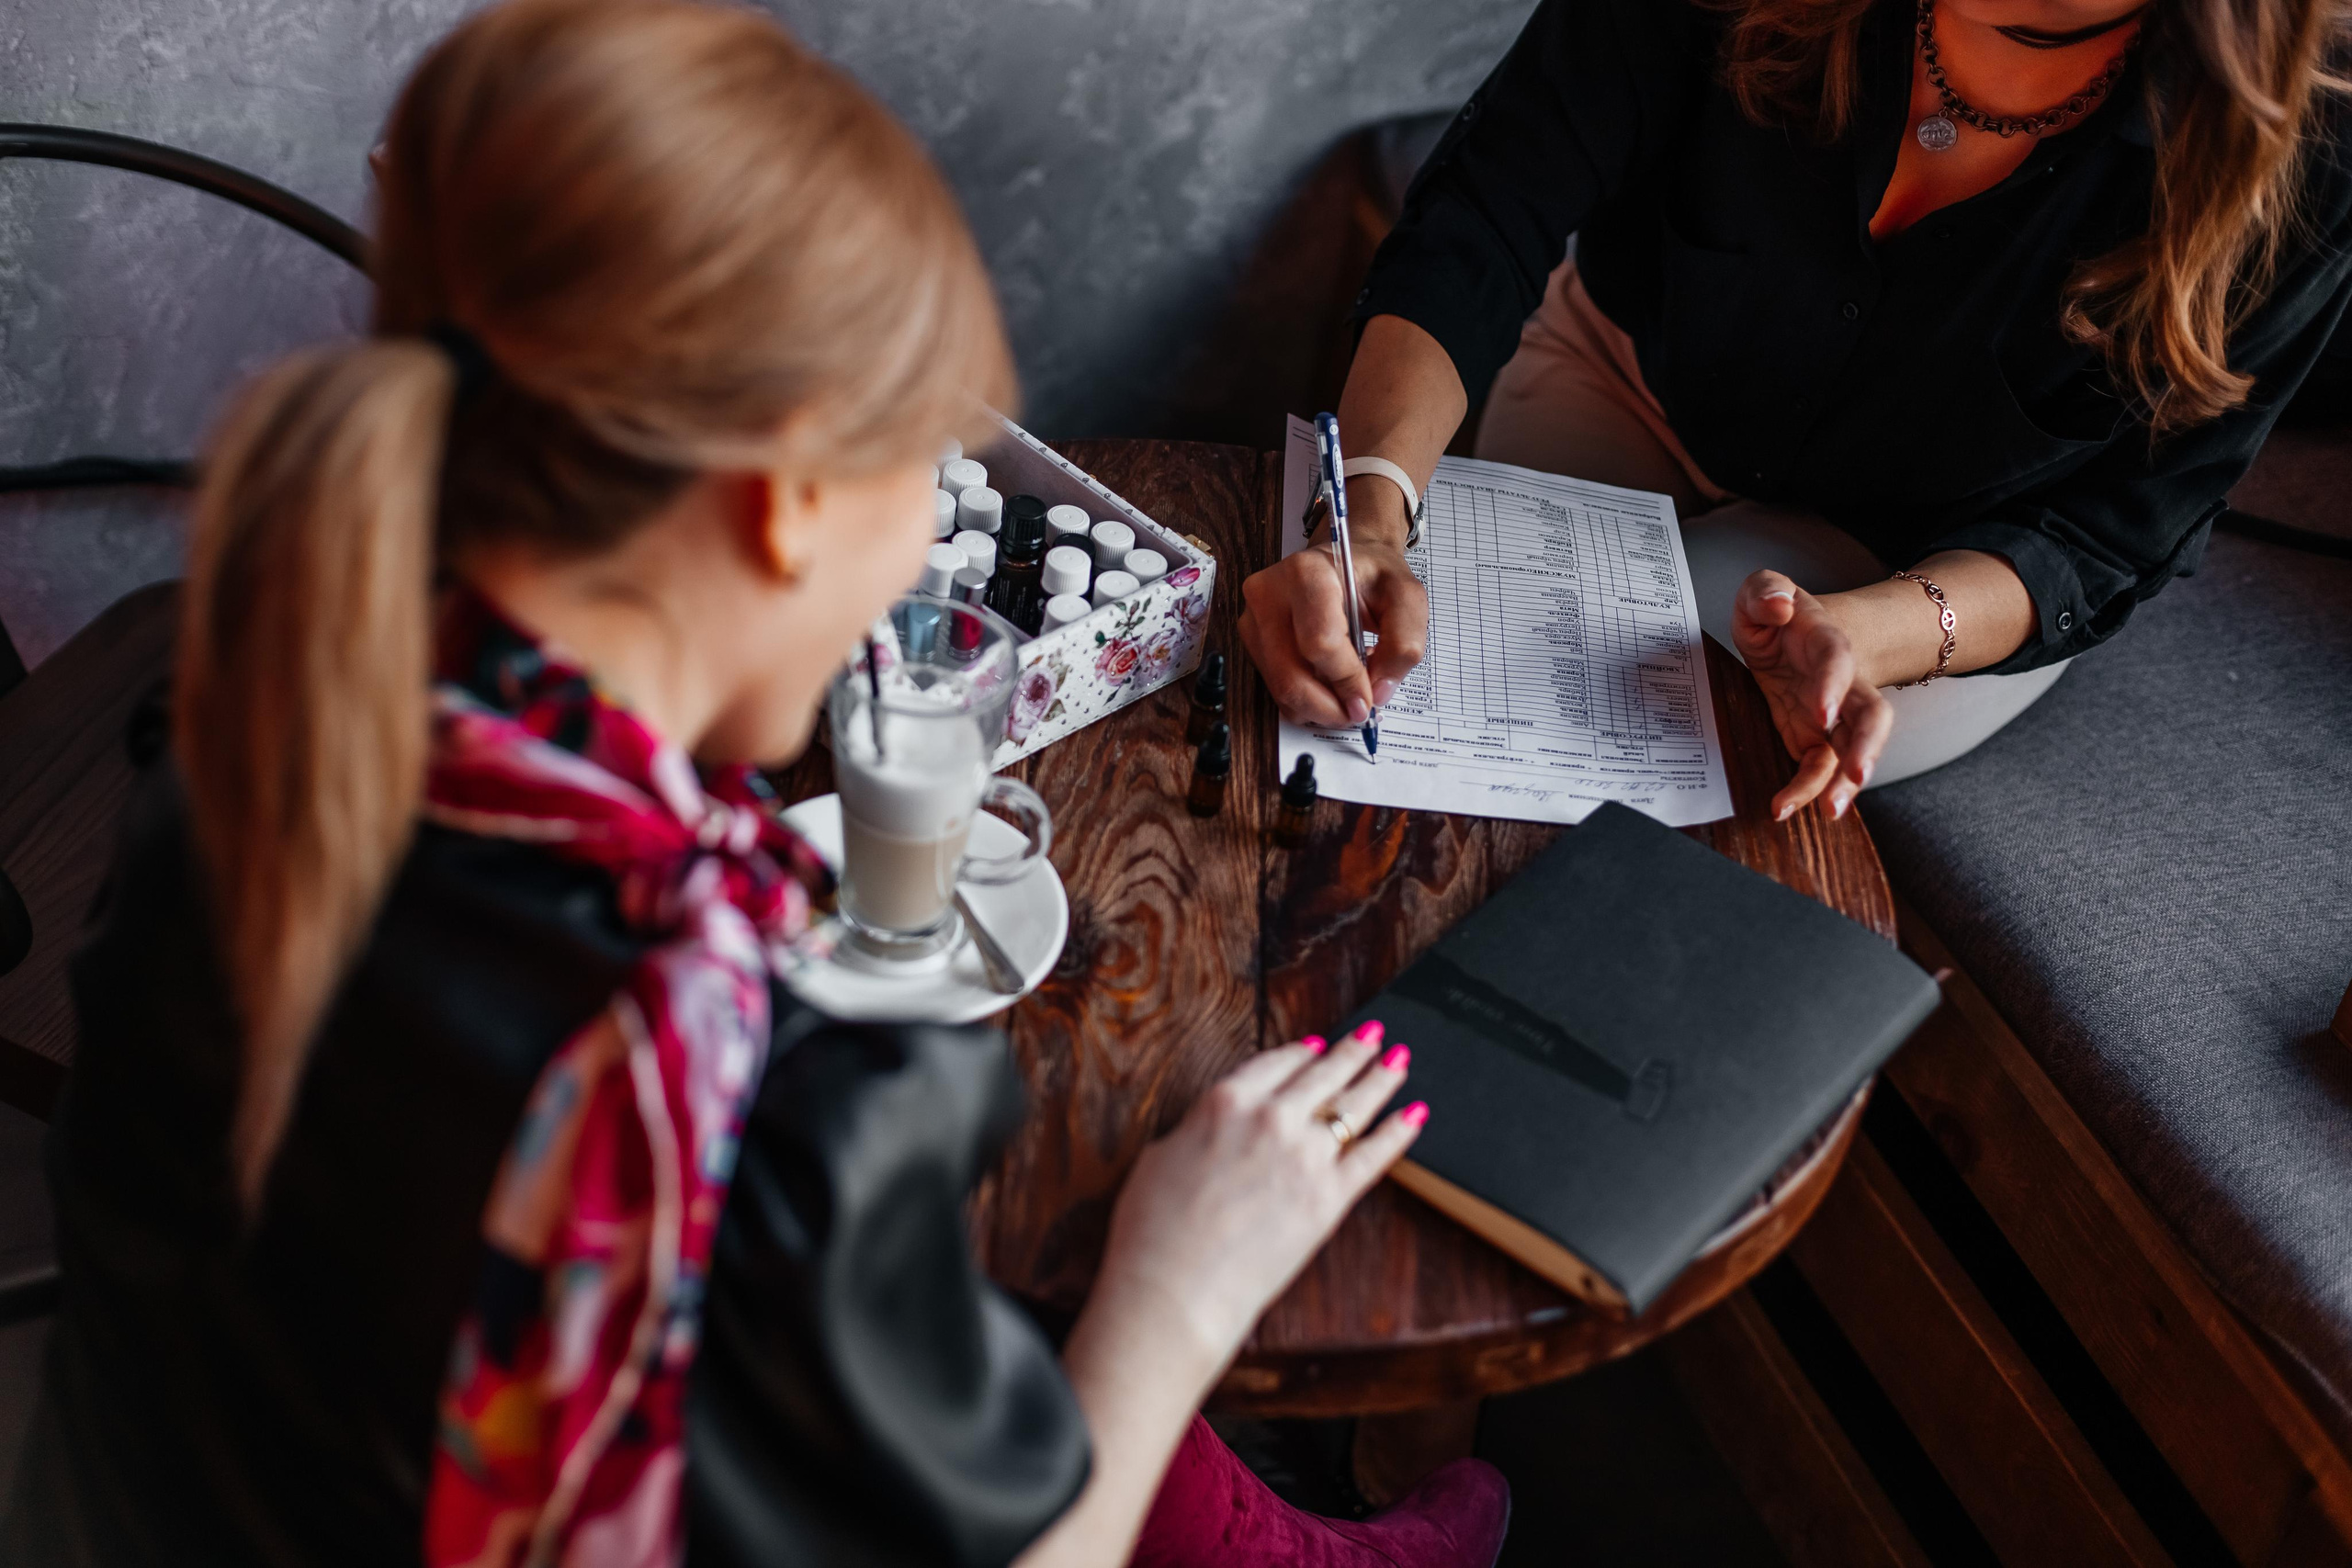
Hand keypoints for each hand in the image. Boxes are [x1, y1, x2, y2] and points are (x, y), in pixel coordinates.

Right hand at [1095, 1021, 1425, 1365]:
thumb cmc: (1153, 1229)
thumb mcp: (1160, 1155)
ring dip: (1381, 1078)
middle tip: (1374, 1036)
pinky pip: (1375, 1156)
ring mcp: (1306, 1157)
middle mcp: (1272, 1119)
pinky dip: (1399, 1132)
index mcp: (1226, 1101)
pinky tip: (1415, 1114)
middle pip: (1323, 1075)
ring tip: (1400, 1060)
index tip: (1319, 1045)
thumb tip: (1216, 1128)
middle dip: (1353, 1052)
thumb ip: (1199, 1130)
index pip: (1276, 1063)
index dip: (1302, 1052)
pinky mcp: (1330, 1199)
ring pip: (1354, 1105)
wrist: (1176, 1287)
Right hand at [1240, 516, 1427, 727]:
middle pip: (1290, 676)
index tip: (1369, 700)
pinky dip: (1306, 701)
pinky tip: (1329, 686)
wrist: (1346, 562)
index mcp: (1306, 573)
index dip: (1347, 681)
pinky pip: (1276, 689)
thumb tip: (1378, 693)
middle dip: (1329, 707)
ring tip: (1348, 696)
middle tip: (1358, 714)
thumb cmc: (1373, 577)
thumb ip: (1403, 645)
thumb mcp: (1407, 598)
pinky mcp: (1252, 641)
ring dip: (1319, 707)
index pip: (1319, 643)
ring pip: (1281, 689)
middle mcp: (1268, 594)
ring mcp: (1253, 619)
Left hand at [1733, 570, 1893, 821]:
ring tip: (1831, 811)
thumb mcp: (1763, 590)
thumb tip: (1779, 605)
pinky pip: (1819, 770)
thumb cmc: (1778, 615)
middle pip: (1871, 713)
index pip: (1838, 661)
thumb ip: (1766, 591)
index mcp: (1827, 643)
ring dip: (1845, 783)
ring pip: (1853, 750)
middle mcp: (1841, 684)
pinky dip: (1807, 792)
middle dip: (1867, 744)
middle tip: (1856, 774)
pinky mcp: (1815, 739)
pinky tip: (1786, 808)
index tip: (1822, 712)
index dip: (1833, 684)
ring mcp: (1833, 716)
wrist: (1797, 635)